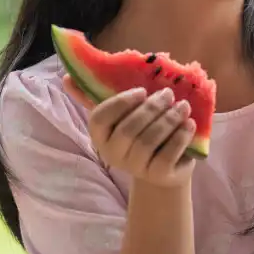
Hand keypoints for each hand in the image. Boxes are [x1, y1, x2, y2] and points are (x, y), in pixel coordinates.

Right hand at [64, 77, 196, 187]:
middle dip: (151, 108)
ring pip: (150, 140)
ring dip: (169, 119)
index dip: (121, 102)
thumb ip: (95, 96)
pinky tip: (189, 124)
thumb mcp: (121, 114)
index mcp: (100, 136)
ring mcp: (135, 168)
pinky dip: (180, 136)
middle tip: (168, 93)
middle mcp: (113, 154)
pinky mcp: (158, 176)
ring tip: (183, 105)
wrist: (163, 168)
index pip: (100, 118)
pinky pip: (168, 154)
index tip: (141, 91)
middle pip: (129, 129)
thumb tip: (65, 77)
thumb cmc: (139, 131)